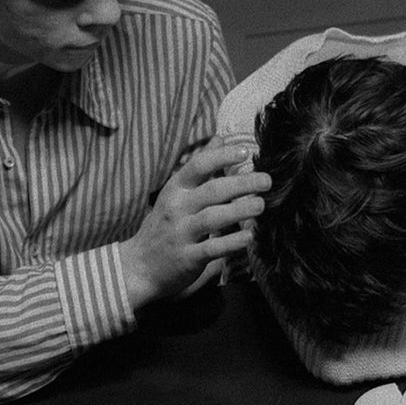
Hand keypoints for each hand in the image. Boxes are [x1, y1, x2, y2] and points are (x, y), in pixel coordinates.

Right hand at [120, 141, 269, 307]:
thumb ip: (200, 167)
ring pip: (213, 218)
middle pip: (212, 191)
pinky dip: (231, 242)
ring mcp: (181, 233)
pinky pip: (212, 248)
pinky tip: (249, 237)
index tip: (245, 152)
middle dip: (241, 184)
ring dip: (239, 210)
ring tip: (261, 205)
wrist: (139, 266)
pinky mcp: (187, 258)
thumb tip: (220, 138)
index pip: (198, 166)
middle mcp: (177, 208)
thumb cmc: (164, 225)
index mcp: (175, 189)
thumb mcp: (176, 192)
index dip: (222, 156)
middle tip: (266, 180)